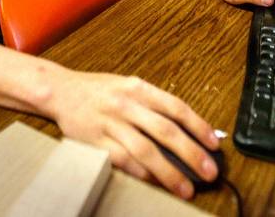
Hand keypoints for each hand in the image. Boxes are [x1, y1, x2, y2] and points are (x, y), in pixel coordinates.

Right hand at [46, 70, 219, 199]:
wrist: (60, 91)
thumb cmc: (98, 91)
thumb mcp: (129, 86)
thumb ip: (155, 104)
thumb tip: (189, 128)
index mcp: (138, 88)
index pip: (176, 107)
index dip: (199, 126)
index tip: (214, 145)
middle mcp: (126, 104)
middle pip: (165, 131)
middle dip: (191, 153)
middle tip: (209, 172)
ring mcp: (110, 123)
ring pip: (145, 150)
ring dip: (168, 172)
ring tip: (185, 188)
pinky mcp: (95, 141)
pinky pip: (123, 161)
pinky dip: (141, 174)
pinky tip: (155, 183)